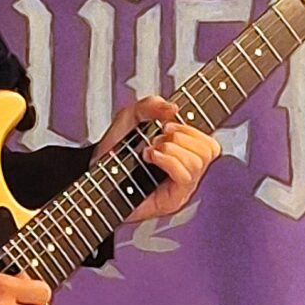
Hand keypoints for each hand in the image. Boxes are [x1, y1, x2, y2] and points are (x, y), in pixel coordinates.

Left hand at [96, 96, 221, 223]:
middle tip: (158, 138)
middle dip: (182, 136)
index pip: (209, 142)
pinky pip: (185, 177)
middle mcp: (187, 170)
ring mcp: (182, 187)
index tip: (167, 125)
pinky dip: (169, 161)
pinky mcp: (173, 200)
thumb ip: (150, 105)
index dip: (192, 129)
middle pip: (209, 150)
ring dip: (172, 149)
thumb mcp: (130, 117)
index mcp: (184, 152)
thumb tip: (173, 107)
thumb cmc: (114, 150)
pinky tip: (151, 156)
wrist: (95, 172)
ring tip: (151, 149)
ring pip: (198, 162)